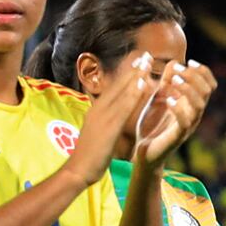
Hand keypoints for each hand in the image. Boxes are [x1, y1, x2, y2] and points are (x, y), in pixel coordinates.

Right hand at [72, 50, 165, 167]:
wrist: (77, 171)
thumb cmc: (89, 156)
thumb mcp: (97, 133)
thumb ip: (104, 122)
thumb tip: (110, 117)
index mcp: (96, 111)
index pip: (113, 89)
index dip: (126, 75)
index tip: (138, 62)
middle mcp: (98, 109)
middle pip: (117, 85)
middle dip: (133, 69)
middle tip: (146, 54)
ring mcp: (103, 116)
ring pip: (122, 92)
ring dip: (136, 75)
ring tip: (148, 61)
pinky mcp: (108, 126)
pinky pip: (124, 107)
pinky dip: (134, 94)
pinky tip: (144, 84)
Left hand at [132, 59, 216, 163]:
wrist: (144, 152)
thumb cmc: (152, 125)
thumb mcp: (158, 99)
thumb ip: (166, 82)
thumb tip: (174, 62)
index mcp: (192, 104)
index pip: (209, 85)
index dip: (203, 71)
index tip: (189, 62)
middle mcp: (194, 114)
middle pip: (207, 91)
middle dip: (193, 77)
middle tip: (177, 71)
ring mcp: (188, 126)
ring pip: (199, 105)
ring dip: (188, 89)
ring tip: (173, 81)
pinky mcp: (178, 137)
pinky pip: (185, 122)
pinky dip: (179, 109)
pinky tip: (169, 101)